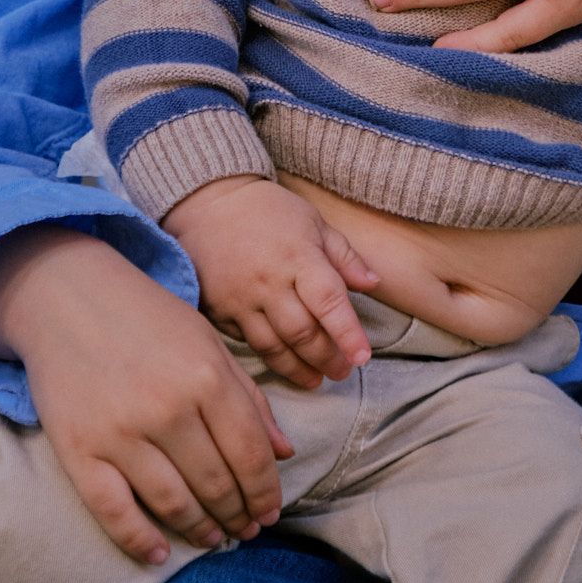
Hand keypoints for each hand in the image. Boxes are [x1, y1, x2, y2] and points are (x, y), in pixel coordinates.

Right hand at [0, 229, 292, 563]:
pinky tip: (159, 553)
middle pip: (216, 483)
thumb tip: (285, 454)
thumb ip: (249, 398)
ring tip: (215, 538)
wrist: (66, 296)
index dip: (265, 492)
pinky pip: (114, 510)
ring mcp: (121, 433)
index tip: (270, 512)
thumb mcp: (209, 344)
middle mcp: (168, 409)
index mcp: (207, 377)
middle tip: (246, 530)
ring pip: (174, 503)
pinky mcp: (80, 450)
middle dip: (238, 514)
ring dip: (201, 529)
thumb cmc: (147, 318)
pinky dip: (139, 539)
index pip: (250, 455)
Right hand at [165, 176, 379, 388]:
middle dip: (327, 358)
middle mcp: (269, 281)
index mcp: (298, 256)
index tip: (362, 357)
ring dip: (299, 369)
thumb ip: (344, 256)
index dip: (348, 333)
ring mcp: (240, 299)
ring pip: (274, 347)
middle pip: (303, 333)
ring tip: (317, 379)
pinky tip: (285, 364)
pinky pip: (247, 343)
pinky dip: (269, 358)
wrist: (207, 203)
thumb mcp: (313, 222)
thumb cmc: (268, 210)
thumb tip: (374, 284)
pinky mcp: (219, 311)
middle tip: (343, 371)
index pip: (329, 301)